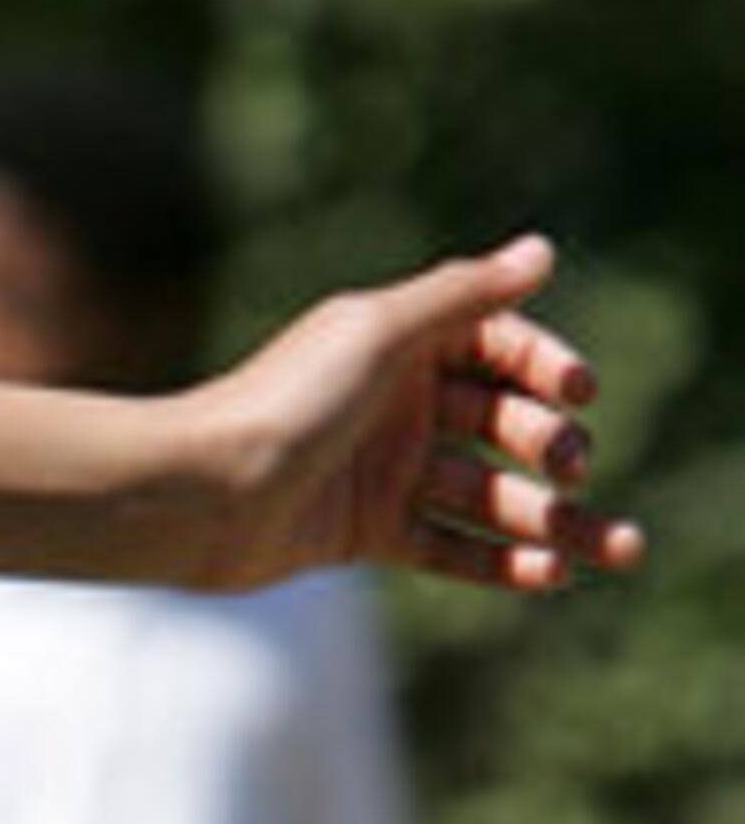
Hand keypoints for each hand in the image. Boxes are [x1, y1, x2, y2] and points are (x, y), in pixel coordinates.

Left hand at [185, 234, 643, 592]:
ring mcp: (382, 469)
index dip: (545, 364)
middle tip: (569, 464)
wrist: (203, 493)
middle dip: (552, 444)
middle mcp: (391, 402)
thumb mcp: (379, 334)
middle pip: (502, 422)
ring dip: (558, 520)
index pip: (497, 344)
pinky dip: (506, 562)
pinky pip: (455, 549)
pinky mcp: (368, 531)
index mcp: (393, 342)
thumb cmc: (287, 402)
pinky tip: (555, 573)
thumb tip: (541, 250)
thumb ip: (464, 295)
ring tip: (621, 548)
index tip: (580, 390)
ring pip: (492, 495)